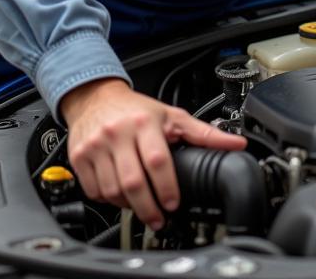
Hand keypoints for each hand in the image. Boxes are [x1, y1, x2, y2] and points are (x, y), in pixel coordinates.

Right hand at [60, 78, 245, 229]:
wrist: (96, 98)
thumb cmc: (136, 109)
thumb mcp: (172, 116)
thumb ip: (204, 133)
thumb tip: (236, 144)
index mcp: (144, 123)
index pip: (157, 160)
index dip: (167, 186)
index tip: (173, 203)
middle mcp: (118, 133)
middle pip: (133, 181)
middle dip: (148, 207)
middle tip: (159, 218)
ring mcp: (96, 146)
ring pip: (112, 190)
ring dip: (129, 206)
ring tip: (142, 207)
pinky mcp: (79, 157)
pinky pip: (94, 190)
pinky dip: (109, 200)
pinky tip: (121, 197)